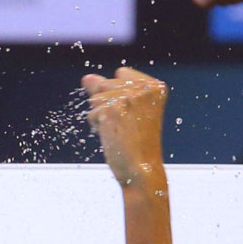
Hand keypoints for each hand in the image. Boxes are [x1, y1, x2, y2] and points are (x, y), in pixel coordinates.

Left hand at [81, 67, 168, 189]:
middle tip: (125, 126)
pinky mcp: (112, 109)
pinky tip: (113, 136)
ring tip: (119, 131)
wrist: (141, 169)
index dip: (117, 95)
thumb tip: (87, 78)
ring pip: (95, 98)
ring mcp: (128, 97)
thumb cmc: (136, 144)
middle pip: (105, 84)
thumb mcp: (127, 112)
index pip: (121, 73)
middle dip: (107, 106)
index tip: (132, 115)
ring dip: (101, 117)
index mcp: (155, 87)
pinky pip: (91, 113)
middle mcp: (144, 88)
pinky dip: (96, 126)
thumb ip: (108, 91)